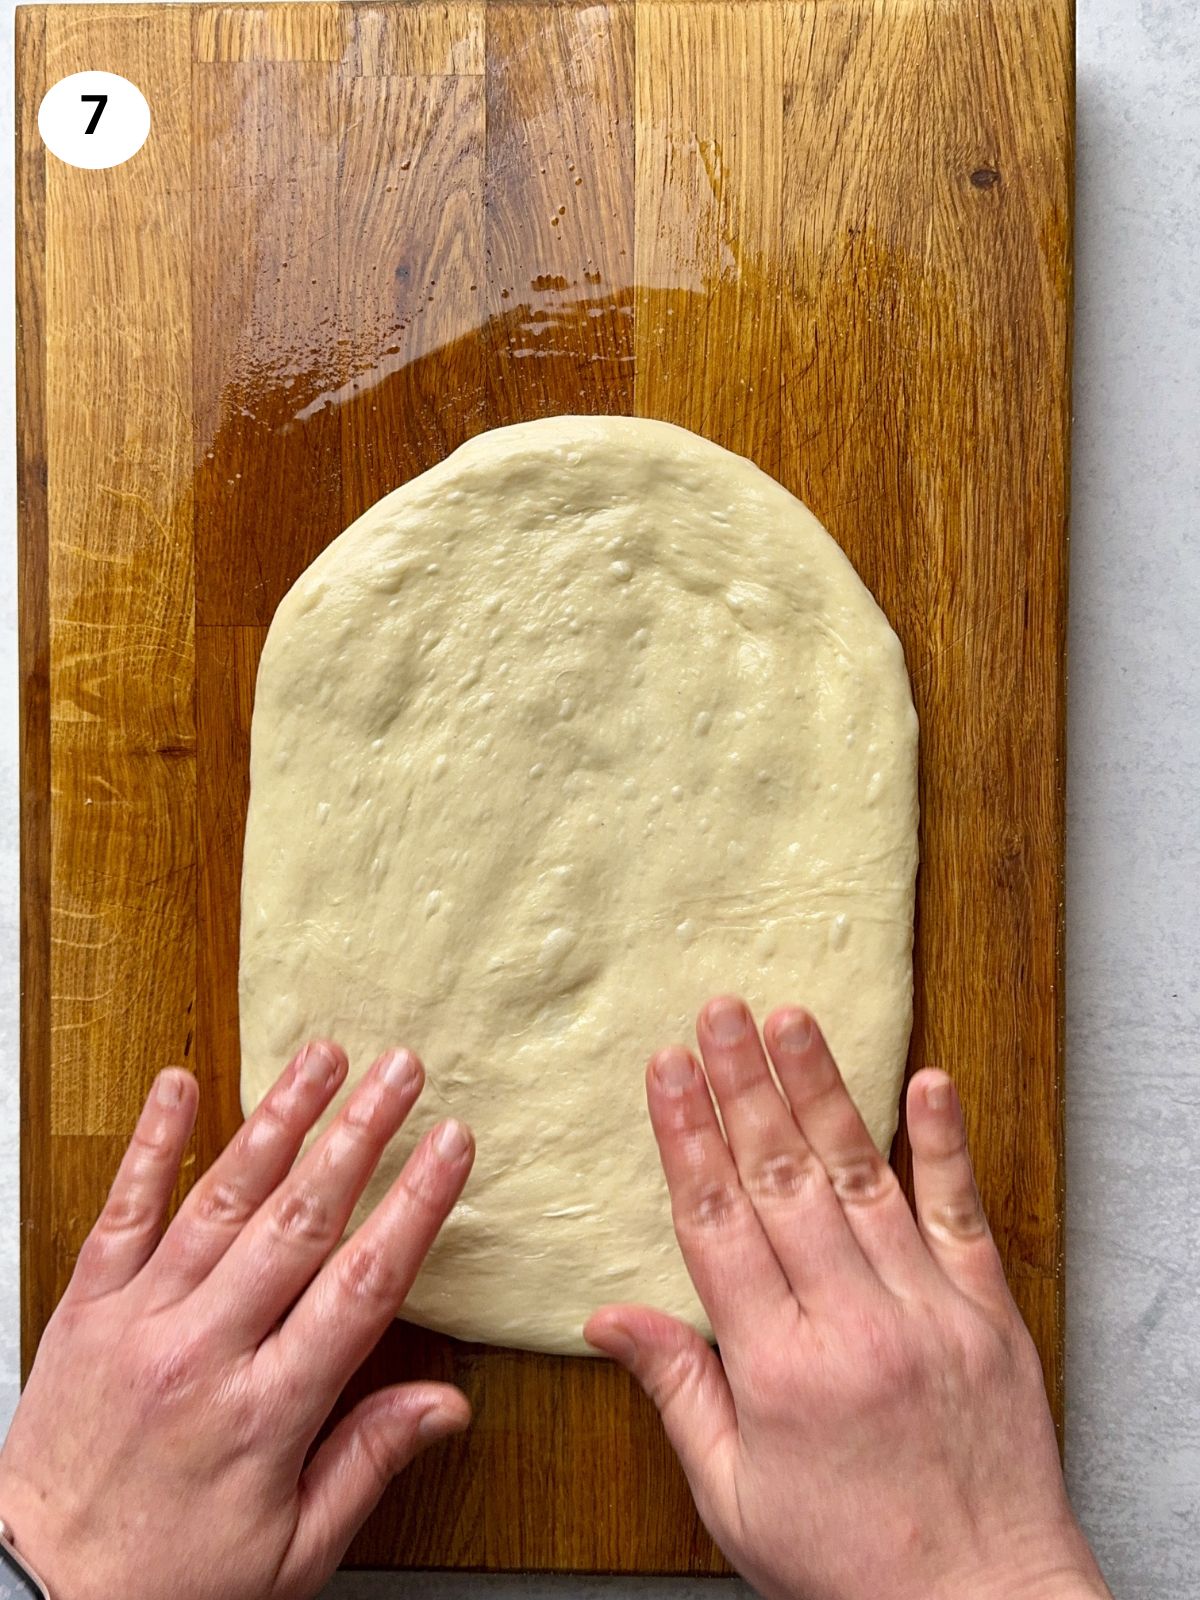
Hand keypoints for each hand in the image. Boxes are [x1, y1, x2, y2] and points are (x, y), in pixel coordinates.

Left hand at [0, 1043, 474, 1599]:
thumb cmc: (167, 1584)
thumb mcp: (290, 1556)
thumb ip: (368, 1464)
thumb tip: (447, 1405)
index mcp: (264, 1412)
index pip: (361, 1285)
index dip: (414, 1205)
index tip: (451, 1146)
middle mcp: (203, 1350)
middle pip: (299, 1220)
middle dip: (360, 1135)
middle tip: (403, 1071)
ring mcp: (139, 1319)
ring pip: (221, 1198)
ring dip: (279, 1119)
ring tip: (323, 1057)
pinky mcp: (85, 1307)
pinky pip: (121, 1211)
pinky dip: (150, 1143)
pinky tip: (179, 1084)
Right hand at [586, 998, 1109, 1599]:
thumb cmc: (848, 1565)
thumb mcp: (733, 1497)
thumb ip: (674, 1390)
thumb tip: (608, 1315)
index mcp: (778, 1368)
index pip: (717, 1222)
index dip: (687, 1135)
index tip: (668, 1068)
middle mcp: (852, 1323)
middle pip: (783, 1179)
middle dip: (744, 1085)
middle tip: (719, 1012)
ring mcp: (928, 1310)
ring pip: (862, 1176)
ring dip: (822, 1090)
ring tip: (792, 1019)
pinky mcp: (988, 1313)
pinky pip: (962, 1212)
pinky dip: (945, 1142)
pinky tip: (926, 1079)